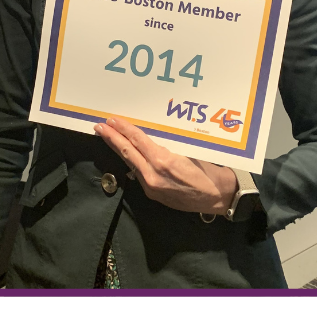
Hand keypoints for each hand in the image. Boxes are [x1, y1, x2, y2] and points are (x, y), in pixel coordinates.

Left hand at [94, 117, 237, 215]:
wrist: (217, 196)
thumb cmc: (208, 170)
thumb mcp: (188, 151)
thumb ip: (166, 146)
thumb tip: (149, 137)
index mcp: (163, 161)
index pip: (138, 140)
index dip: (123, 129)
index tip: (112, 120)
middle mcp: (153, 174)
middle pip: (127, 152)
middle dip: (111, 138)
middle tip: (99, 126)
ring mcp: (151, 186)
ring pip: (130, 162)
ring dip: (118, 149)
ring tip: (107, 136)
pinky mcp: (152, 193)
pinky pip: (138, 173)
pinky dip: (130, 160)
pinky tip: (125, 153)